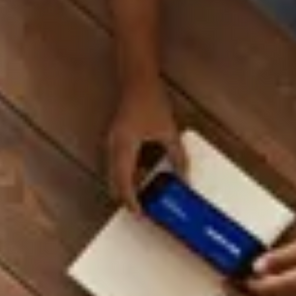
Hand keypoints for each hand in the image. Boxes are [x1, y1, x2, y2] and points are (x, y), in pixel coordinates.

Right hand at [106, 87, 185, 208]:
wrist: (136, 81)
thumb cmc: (149, 101)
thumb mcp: (168, 131)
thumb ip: (177, 157)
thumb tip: (184, 177)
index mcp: (124, 147)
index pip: (124, 183)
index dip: (131, 201)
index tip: (140, 214)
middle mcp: (113, 148)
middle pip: (114, 183)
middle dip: (127, 198)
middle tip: (142, 210)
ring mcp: (111, 145)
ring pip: (114, 176)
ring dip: (127, 187)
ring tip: (144, 196)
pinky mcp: (114, 142)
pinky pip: (117, 166)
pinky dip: (126, 176)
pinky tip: (142, 176)